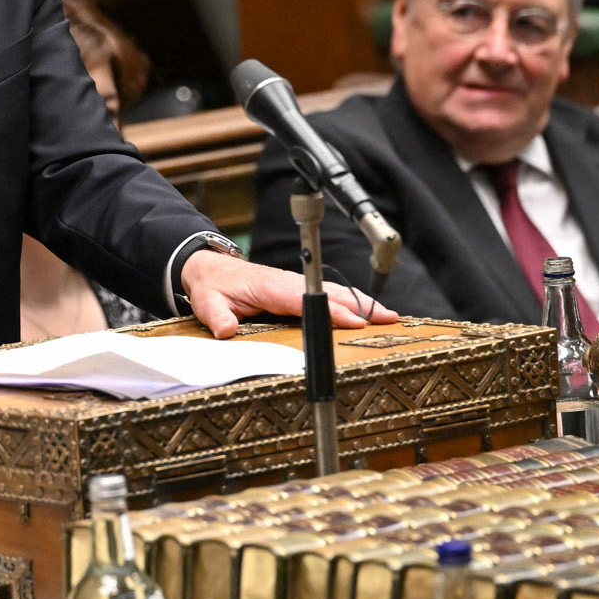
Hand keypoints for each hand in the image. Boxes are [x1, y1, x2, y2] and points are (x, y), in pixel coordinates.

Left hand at [180, 250, 397, 338]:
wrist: (209, 269)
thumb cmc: (212, 285)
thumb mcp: (208, 301)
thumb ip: (217, 316)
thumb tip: (226, 330)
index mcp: (270, 285)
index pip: (306, 299)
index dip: (333, 310)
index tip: (356, 321)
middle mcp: (288, 282)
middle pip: (330, 292)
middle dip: (361, 305)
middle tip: (390, 319)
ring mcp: (294, 285)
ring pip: (334, 292)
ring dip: (362, 303)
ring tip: (390, 317)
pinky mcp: (296, 290)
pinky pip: (328, 295)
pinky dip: (351, 303)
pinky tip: (368, 314)